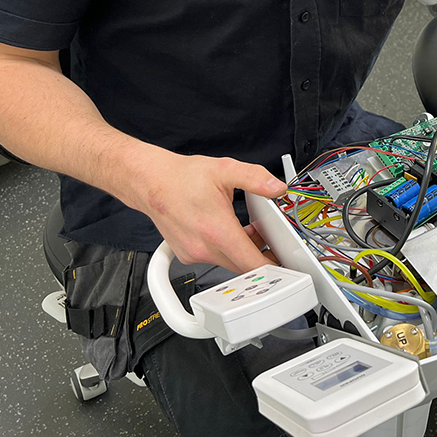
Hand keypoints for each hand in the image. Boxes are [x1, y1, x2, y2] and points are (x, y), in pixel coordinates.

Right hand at [122, 145, 287, 272]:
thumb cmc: (182, 178)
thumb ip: (255, 178)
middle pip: (243, 265)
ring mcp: (193, 254)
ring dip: (242, 251)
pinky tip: (226, 231)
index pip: (252, 263)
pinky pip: (213, 258)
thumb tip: (277, 187)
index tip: (286, 266)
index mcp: (217, 231)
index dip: (273, 267)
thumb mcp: (225, 169)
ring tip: (247, 230)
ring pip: (228, 262)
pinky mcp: (186, 255)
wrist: (150, 182)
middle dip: (260, 255)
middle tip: (271, 239)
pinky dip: (225, 249)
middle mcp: (204, 248)